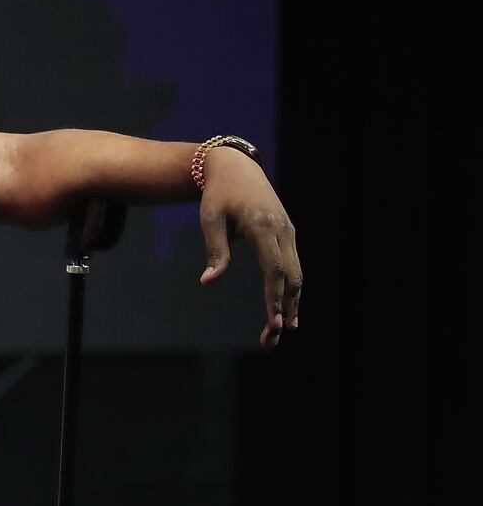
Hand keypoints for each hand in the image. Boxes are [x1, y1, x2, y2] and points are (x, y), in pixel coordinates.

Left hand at [196, 147, 301, 347]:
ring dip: (291, 303)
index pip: (273, 269)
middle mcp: (282, 231)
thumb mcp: (210, 218)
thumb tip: (208, 282)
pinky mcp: (288, 234)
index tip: (274, 323)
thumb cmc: (218, 194)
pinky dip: (291, 288)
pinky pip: (293, 265)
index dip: (275, 298)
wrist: (235, 167)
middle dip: (284, 309)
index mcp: (263, 227)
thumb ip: (215, 250)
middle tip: (272, 338)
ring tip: (281, 331)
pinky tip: (287, 308)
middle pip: (290, 277)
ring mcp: (288, 232)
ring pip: (296, 273)